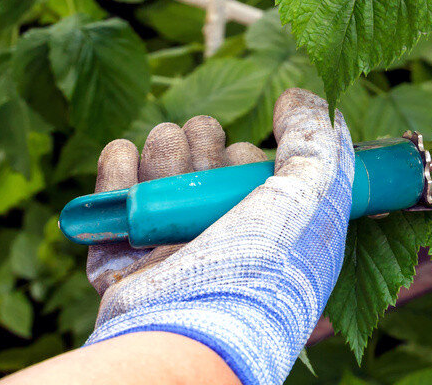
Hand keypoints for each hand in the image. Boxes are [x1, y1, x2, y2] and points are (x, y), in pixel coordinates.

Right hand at [85, 89, 353, 384]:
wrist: (192, 333)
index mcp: (272, 229)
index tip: (246, 161)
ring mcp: (171, 253)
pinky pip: (114, 200)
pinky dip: (116, 170)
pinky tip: (124, 155)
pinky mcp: (124, 264)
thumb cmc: (263, 267)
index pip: (252, 168)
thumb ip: (315, 136)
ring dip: (162, 151)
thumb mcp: (316, 190)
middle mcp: (223, 241)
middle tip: (201, 152)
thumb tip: (295, 97)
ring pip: (160, 172)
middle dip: (200, 143)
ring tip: (165, 157)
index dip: (246, 154)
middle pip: (204, 161)